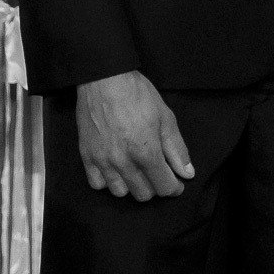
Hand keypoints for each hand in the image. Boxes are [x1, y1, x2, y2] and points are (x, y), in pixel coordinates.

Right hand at [76, 70, 193, 199]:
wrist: (105, 79)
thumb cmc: (137, 94)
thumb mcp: (165, 117)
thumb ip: (176, 148)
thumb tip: (187, 173)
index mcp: (146, 152)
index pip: (163, 187)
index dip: (173, 187)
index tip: (177, 183)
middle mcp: (123, 161)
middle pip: (143, 194)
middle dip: (155, 186)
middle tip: (158, 172)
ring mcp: (102, 161)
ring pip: (120, 192)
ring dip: (132, 185)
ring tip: (137, 169)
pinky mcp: (86, 156)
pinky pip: (97, 184)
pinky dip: (108, 181)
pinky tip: (116, 168)